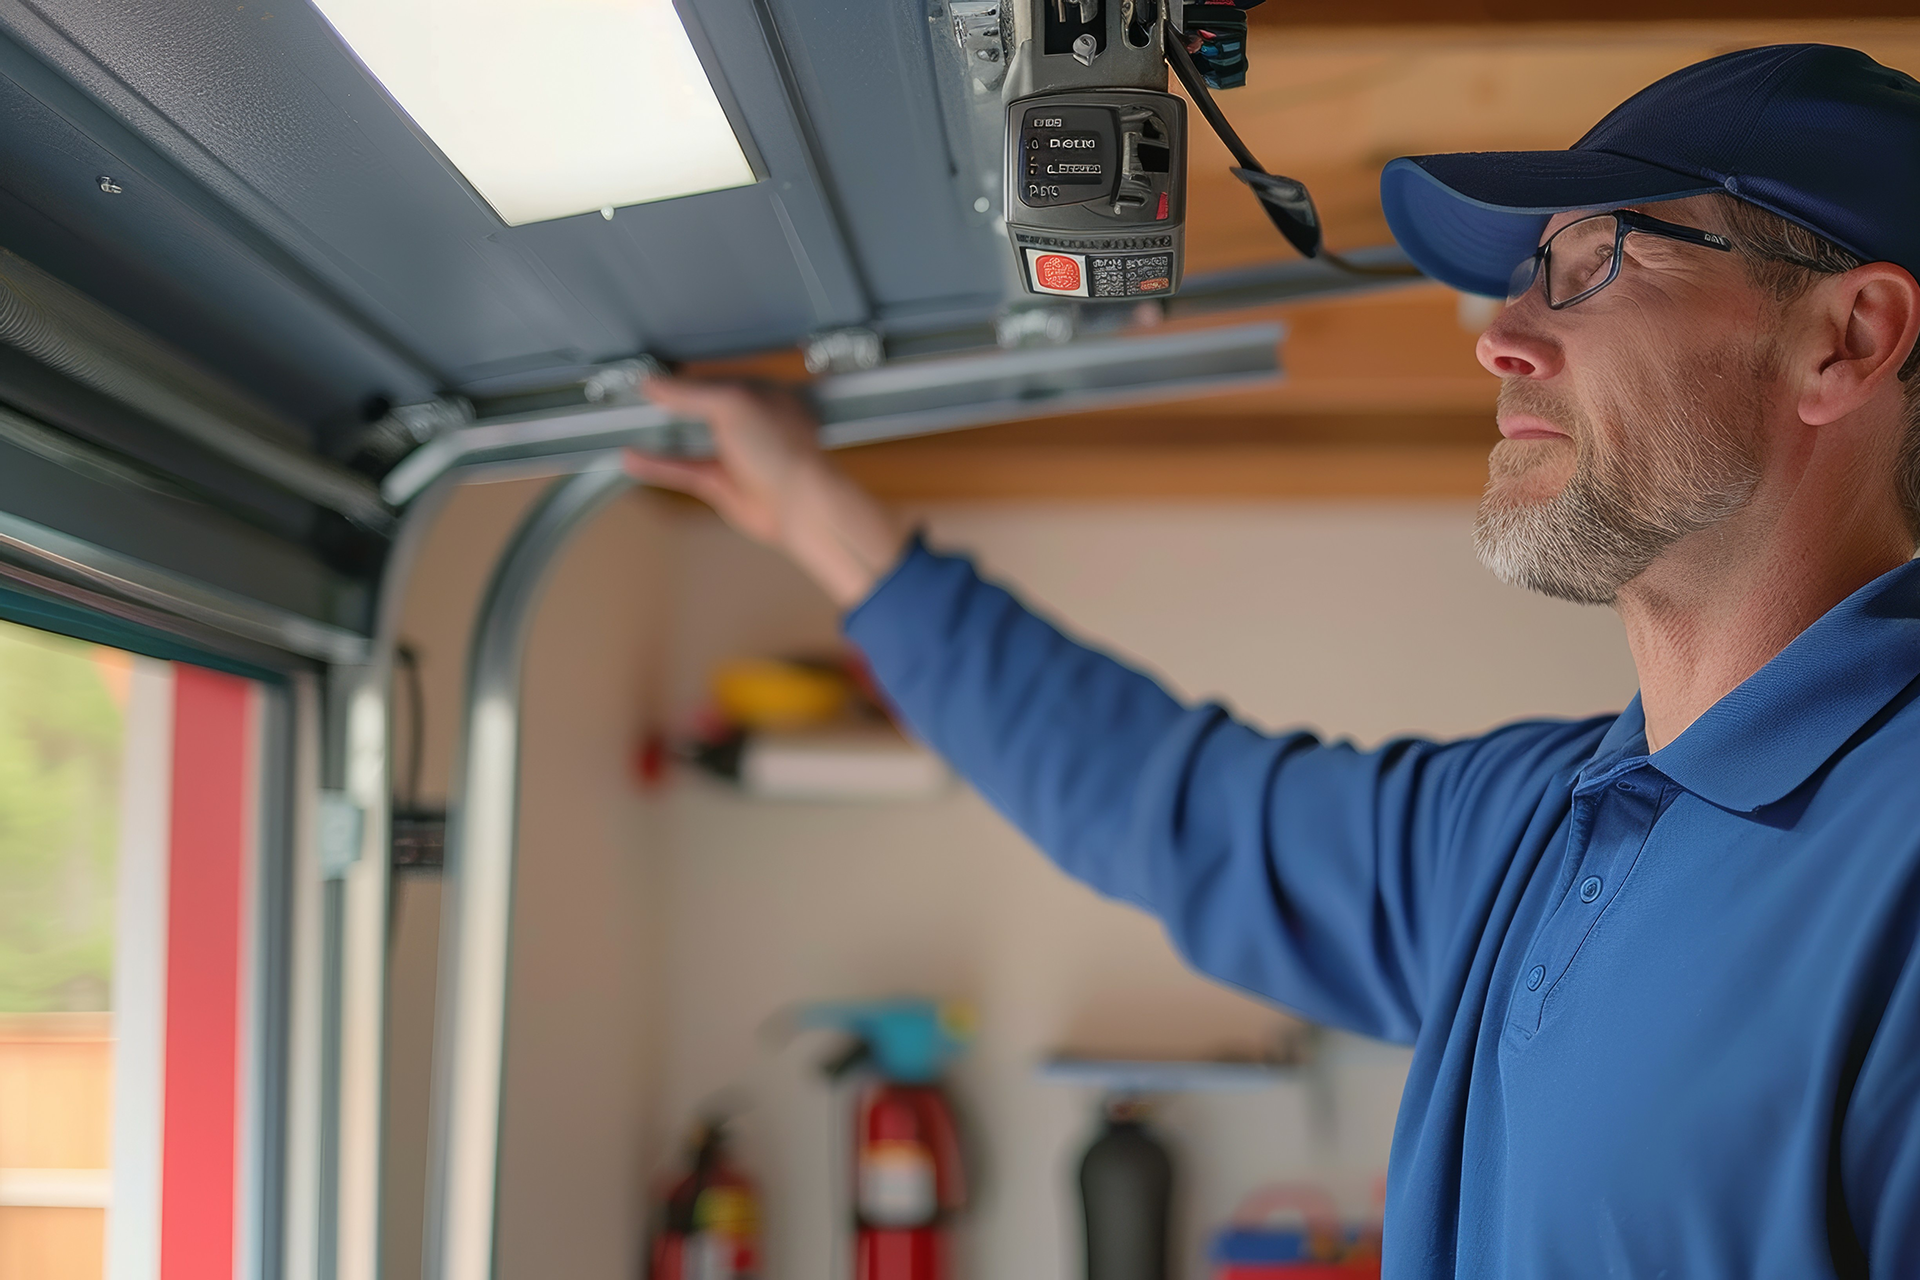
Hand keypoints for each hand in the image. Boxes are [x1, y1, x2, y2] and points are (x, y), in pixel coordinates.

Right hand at [627, 377, 907, 607]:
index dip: (679, 376)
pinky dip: (656, 464)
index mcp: (756, 393)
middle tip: (629, 397)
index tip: (646, 375)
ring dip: (658, 433)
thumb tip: (653, 382)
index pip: (710, 377)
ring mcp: (732, 453)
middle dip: (667, 403)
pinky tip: (630, 457)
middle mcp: (745, 421)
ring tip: (623, 424)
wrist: (799, 505)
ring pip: (687, 438)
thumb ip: (690, 393)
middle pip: (697, 407)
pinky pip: (681, 469)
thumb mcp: (732, 405)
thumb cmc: (780, 449)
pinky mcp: (720, 482)